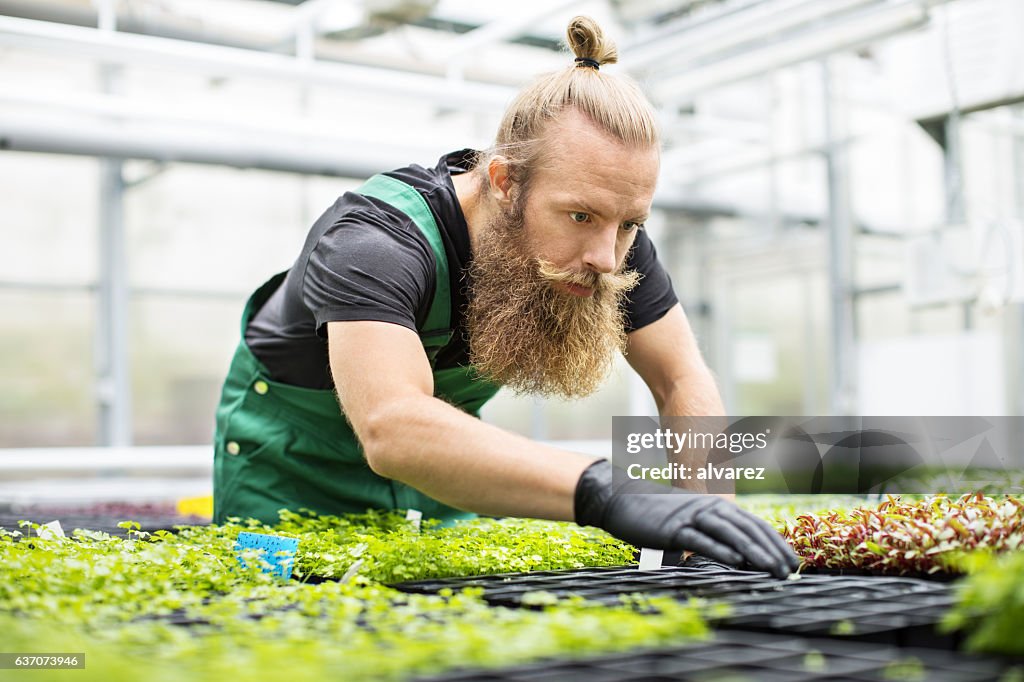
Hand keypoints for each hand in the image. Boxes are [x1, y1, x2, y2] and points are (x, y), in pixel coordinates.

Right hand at [574, 459, 798, 578]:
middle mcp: (708, 508)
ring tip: (771, 568)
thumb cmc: (656, 513)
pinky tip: (736, 562)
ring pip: (730, 534)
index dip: (775, 542)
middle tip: (788, 570)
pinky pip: (701, 540)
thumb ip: (711, 531)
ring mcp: (691, 517)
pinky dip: (720, 550)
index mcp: (715, 506)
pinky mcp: (673, 529)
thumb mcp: (689, 518)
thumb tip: (736, 553)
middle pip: (748, 529)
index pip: (754, 524)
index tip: (791, 561)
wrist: (621, 499)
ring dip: (754, 552)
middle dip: (771, 550)